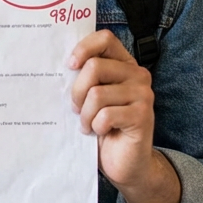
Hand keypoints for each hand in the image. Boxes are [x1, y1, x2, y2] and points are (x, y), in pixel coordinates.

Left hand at [68, 29, 180, 202]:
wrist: (125, 163)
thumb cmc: (104, 128)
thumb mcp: (92, 99)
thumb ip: (85, 79)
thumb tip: (58, 66)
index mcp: (124, 65)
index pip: (105, 39)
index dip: (84, 48)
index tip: (69, 66)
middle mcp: (138, 75)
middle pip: (94, 67)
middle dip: (77, 92)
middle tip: (76, 109)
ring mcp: (143, 94)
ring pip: (96, 94)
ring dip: (85, 115)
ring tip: (88, 125)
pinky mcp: (142, 116)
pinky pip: (105, 116)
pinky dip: (96, 127)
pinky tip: (101, 133)